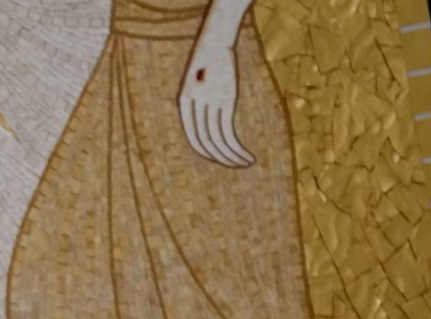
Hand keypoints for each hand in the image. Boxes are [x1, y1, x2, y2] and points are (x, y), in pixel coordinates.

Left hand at [178, 41, 253, 167]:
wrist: (214, 42)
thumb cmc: (206, 61)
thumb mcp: (198, 83)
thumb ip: (200, 103)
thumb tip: (208, 119)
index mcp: (184, 104)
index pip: (194, 138)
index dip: (206, 152)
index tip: (220, 158)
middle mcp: (194, 107)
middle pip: (206, 143)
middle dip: (221, 158)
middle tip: (235, 165)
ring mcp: (210, 105)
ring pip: (218, 141)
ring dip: (231, 157)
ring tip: (245, 163)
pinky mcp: (225, 101)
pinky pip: (228, 133)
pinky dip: (236, 147)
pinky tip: (246, 154)